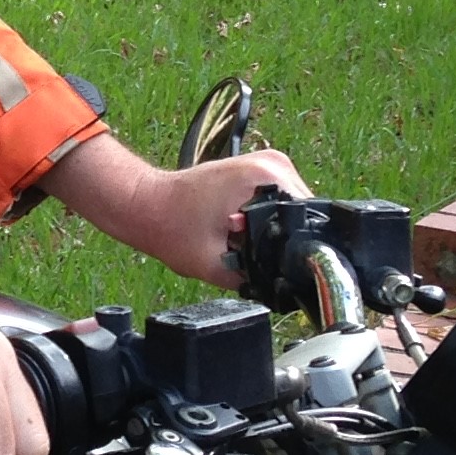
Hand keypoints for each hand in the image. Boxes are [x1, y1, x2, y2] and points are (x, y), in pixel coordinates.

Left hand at [40, 133, 310, 287]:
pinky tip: (239, 231)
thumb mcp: (217, 266)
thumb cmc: (171, 226)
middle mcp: (273, 163)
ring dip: (275, 233)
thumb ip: (255, 280)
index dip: (297, 249)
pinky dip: (267, 223)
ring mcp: (268, 164)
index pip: (308, 218)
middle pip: (303, 216)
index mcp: (267, 176)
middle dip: (283, 241)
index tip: (276, 265)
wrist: (146, 205)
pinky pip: (281, 204)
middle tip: (245, 252)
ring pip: (293, 212)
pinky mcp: (260, 172)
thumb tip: (283, 290)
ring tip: (238, 240)